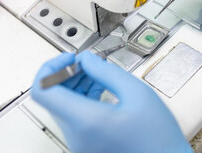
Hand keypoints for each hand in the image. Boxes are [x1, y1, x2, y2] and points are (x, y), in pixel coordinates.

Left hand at [31, 52, 192, 152]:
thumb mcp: (137, 94)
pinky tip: (99, 86)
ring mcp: (79, 141)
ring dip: (75, 83)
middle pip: (53, 95)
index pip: (43, 90)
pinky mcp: (86, 143)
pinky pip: (74, 114)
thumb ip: (107, 72)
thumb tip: (86, 59)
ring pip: (63, 104)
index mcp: (86, 121)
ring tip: (97, 72)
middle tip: (87, 62)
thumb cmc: (158, 138)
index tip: (68, 58)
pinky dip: (82, 96)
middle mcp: (76, 135)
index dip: (50, 67)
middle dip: (68, 72)